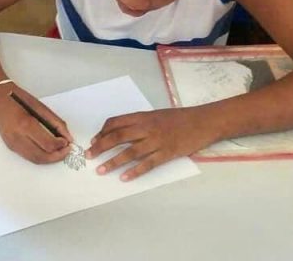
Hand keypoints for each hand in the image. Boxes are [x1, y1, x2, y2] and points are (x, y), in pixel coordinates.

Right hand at [0, 84, 72, 163]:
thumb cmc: (19, 99)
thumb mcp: (41, 107)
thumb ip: (56, 123)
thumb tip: (68, 137)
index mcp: (26, 124)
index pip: (48, 144)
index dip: (60, 146)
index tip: (67, 142)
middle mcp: (18, 137)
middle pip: (42, 156)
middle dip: (57, 156)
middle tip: (65, 151)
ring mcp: (13, 143)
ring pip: (35, 160)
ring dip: (49, 159)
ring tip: (58, 153)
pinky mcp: (10, 146)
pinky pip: (28, 157)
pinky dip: (40, 156)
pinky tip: (46, 151)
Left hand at [86, 106, 218, 180]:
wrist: (203, 121)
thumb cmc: (180, 118)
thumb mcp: (156, 115)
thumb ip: (140, 122)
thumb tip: (121, 132)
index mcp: (143, 116)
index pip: (116, 122)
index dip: (102, 132)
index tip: (94, 141)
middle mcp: (147, 127)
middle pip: (118, 136)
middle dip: (100, 147)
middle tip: (89, 156)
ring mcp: (157, 141)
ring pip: (130, 152)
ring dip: (113, 162)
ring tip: (101, 170)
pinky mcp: (167, 153)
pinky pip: (147, 164)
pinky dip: (135, 171)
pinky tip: (124, 178)